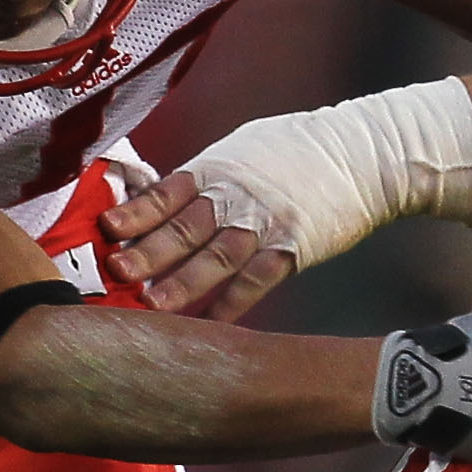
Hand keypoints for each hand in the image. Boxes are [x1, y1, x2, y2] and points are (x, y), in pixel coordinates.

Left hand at [106, 78, 471, 321]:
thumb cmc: (301, 149)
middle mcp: (236, 195)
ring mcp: (265, 222)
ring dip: (183, 283)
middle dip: (148, 250)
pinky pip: (256, 281)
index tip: (106, 229)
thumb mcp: (245, 147)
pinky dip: (231, 304)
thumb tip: (162, 195)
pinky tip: (209, 324)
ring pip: (216, 257)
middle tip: (116, 271)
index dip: (135, 212)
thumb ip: (206, 174)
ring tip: (153, 304)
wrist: (365, 154)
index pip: (167, 192)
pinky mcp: (294, 246)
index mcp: (218, 167)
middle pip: (183, 226)